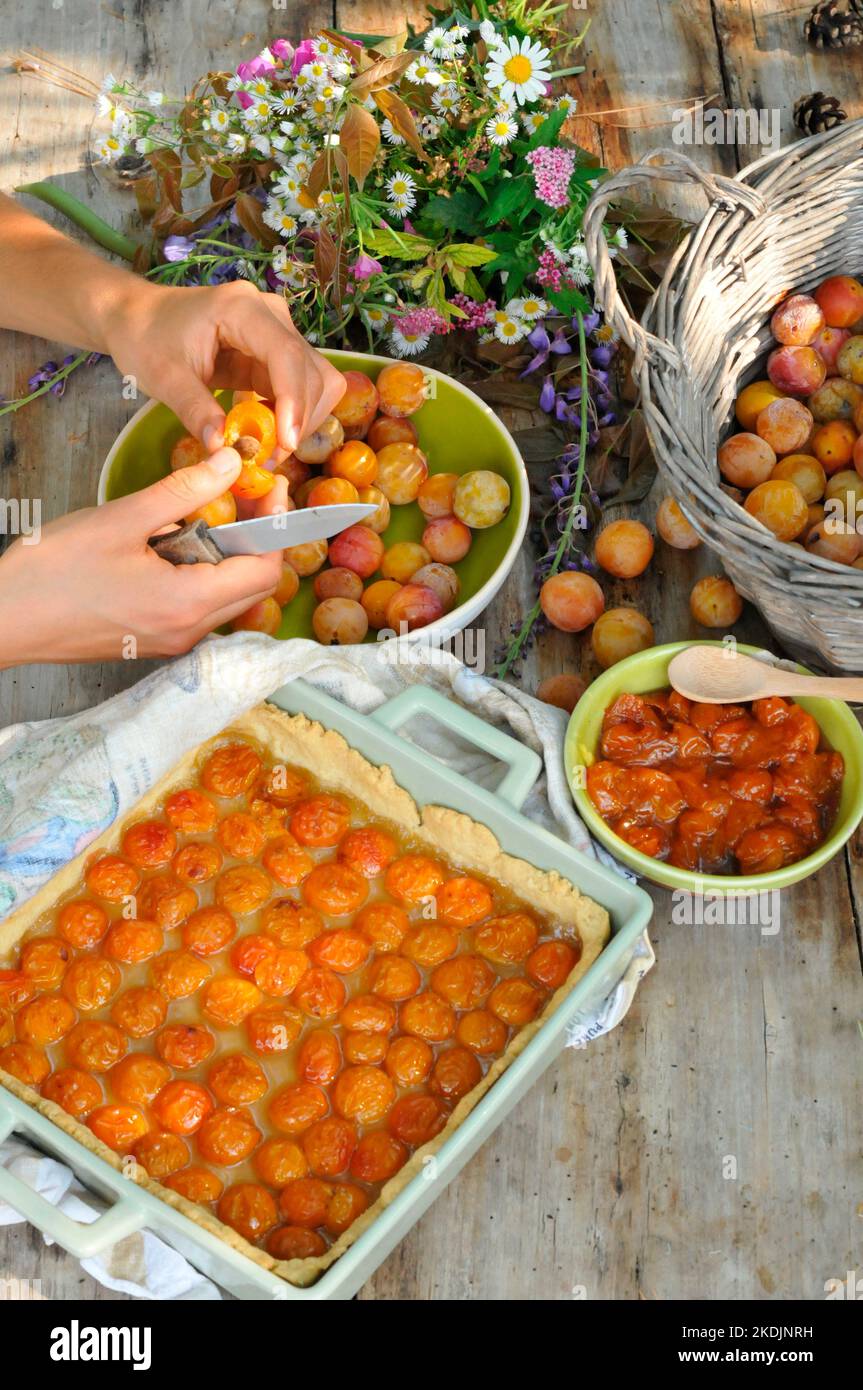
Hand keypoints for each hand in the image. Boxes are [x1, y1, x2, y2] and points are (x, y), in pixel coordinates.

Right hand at [0, 449, 285, 667]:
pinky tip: (175, 541)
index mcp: (187, 604)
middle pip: (253, 587)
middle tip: (244, 493)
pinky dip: (202, 572)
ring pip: (226, 597)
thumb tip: (232, 463)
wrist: (4, 619)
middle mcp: (189, 632)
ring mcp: (172, 641)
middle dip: (257, 538)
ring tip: (205, 511)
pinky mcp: (154, 640)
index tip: (270, 488)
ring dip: (227, 555)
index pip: (264, 570)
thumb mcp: (122, 519)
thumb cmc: (52, 571)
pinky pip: (198, 605)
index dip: (276, 526)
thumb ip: (184, 491)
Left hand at [103, 278, 344, 453]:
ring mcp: (279, 333)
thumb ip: (195, 411)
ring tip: (269, 448)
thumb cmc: (146, 337)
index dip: (293, 401)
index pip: (286, 355)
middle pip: (313, 371)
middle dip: (300, 419)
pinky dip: (292, 416)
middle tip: (270, 457)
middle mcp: (272, 315)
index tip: (285, 443)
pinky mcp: (276, 354)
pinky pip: (301, 388)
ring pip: (317, 382)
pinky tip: (268, 433)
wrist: (140, 318)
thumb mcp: (163, 376)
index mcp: (242, 309)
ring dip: (302, 420)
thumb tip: (223, 451)